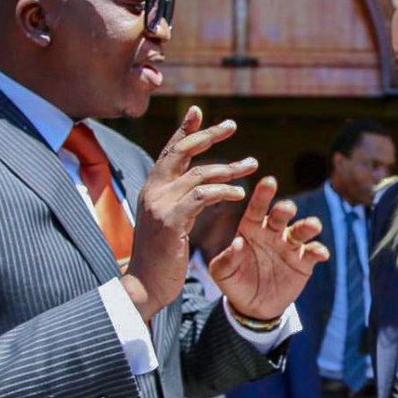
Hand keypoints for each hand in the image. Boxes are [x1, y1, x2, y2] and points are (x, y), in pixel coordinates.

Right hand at [123, 107, 259, 321]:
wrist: (145, 286)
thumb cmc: (160, 258)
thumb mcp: (167, 222)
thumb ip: (177, 201)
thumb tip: (194, 185)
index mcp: (152, 189)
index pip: (169, 152)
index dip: (184, 130)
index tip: (199, 111)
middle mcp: (153, 191)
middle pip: (182, 152)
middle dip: (208, 135)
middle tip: (233, 125)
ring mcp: (160, 205)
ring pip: (198, 174)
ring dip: (228, 168)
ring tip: (252, 165)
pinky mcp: (170, 221)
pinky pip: (202, 197)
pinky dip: (223, 191)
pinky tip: (239, 193)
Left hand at [209, 177, 329, 320]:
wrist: (253, 306)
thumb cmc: (235, 282)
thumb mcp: (222, 273)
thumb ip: (226, 260)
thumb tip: (237, 244)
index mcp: (251, 229)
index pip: (256, 208)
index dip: (262, 195)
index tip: (269, 182)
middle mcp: (273, 232)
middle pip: (281, 216)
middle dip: (285, 210)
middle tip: (287, 208)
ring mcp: (290, 246)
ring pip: (301, 231)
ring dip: (308, 226)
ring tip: (312, 226)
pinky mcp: (304, 262)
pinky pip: (313, 253)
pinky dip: (318, 251)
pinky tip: (320, 253)